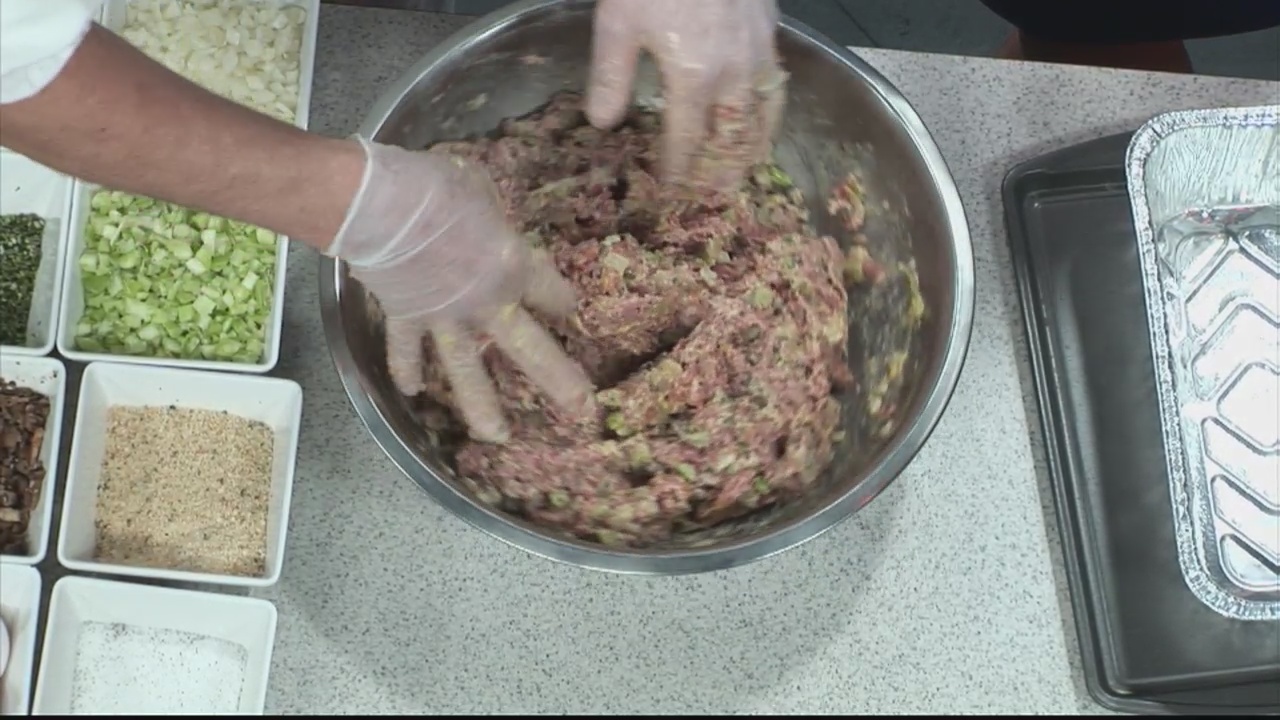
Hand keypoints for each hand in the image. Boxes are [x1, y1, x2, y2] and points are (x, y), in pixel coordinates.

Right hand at [328, 137, 594, 442]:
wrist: (375, 204)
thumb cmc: (435, 187)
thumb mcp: (481, 190)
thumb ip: (493, 218)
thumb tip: (488, 223)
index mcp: (513, 268)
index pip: (552, 294)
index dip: (565, 303)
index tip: (573, 311)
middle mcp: (485, 305)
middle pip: (530, 351)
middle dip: (559, 382)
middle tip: (582, 409)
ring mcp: (443, 319)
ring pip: (468, 372)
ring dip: (483, 408)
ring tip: (499, 436)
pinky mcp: (405, 319)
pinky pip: (406, 351)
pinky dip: (406, 369)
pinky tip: (410, 391)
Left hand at [586, 0, 787, 189]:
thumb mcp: (618, 23)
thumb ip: (611, 77)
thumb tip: (602, 124)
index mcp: (694, 78)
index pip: (686, 141)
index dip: (678, 171)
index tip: (671, 192)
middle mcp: (734, 74)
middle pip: (733, 138)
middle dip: (723, 171)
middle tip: (716, 196)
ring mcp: (759, 51)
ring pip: (764, 114)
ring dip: (754, 146)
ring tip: (747, 168)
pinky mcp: (771, 28)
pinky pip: (777, 82)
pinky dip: (771, 108)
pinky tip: (763, 109)